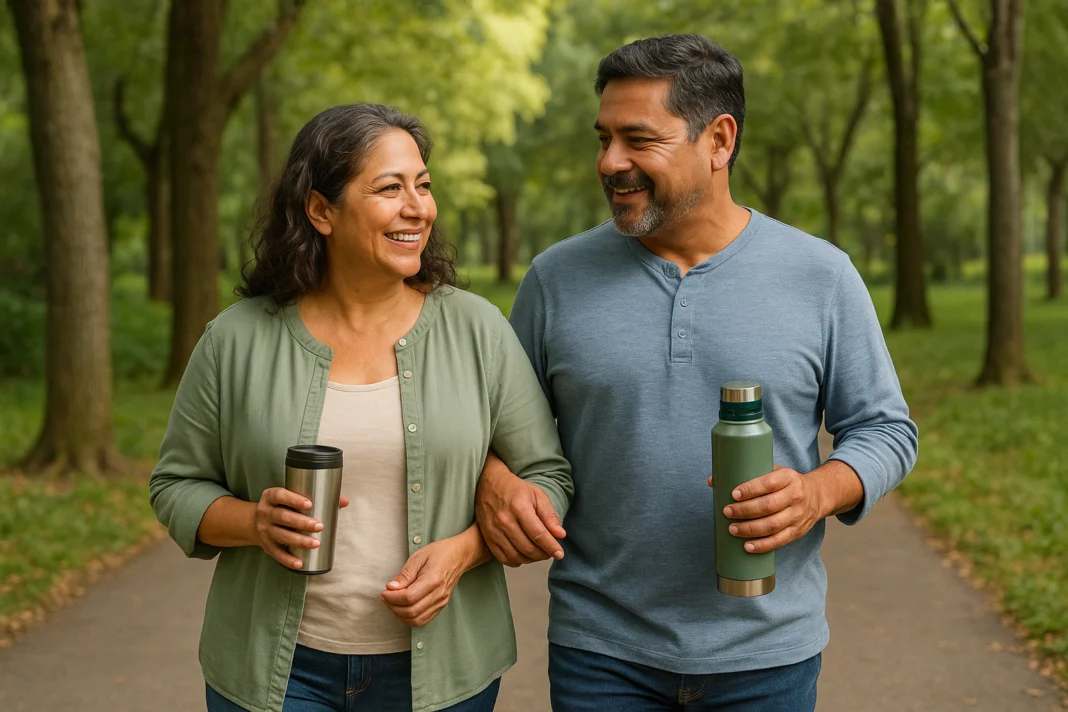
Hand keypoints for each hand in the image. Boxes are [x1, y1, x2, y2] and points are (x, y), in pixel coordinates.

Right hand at [251, 487, 349, 569]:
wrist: (255, 522)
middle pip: (282, 517)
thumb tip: (345, 501)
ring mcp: (264, 529)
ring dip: (299, 541)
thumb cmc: (283, 507)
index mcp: (271, 496)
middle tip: (320, 526)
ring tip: (316, 543)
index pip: (280, 496)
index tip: (310, 504)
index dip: (293, 500)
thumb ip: (319, 498)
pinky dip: (288, 559)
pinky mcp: (266, 545)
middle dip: (302, 522)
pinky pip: (277, 553)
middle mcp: (265, 512)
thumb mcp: (292, 498)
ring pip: (281, 535)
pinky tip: (300, 563)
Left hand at [380, 539, 466, 626]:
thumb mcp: (418, 557)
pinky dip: (409, 617)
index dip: (393, 598)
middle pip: (412, 611)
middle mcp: (439, 594)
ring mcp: (441, 602)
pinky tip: (403, 607)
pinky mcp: (441, 606)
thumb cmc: (438, 553)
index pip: (409, 597)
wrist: (458, 555)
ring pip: (417, 619)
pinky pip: (423, 620)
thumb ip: (405, 574)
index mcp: (433, 579)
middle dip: (394, 607)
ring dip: (400, 614)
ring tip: (393, 602)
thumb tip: (391, 588)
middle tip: (385, 597)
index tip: (384, 592)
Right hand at [475, 452, 564, 566]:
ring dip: (531, 559)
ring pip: (516, 556)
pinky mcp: (487, 537)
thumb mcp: (537, 495)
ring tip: (538, 553)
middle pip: (527, 547)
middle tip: (550, 552)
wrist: (488, 484)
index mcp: (519, 507)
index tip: (560, 554)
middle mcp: (504, 520)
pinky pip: (503, 558)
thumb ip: (549, 516)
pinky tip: (524, 555)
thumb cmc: (515, 489)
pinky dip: (516, 561)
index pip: (538, 534)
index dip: (551, 546)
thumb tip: (560, 535)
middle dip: (543, 554)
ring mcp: (493, 530)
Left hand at [708, 466, 823, 553]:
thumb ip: (746, 475)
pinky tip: (747, 546)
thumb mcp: (774, 472)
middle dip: (745, 510)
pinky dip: (762, 545)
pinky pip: (779, 541)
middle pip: (768, 506)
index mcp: (788, 478)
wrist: (818, 495)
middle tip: (727, 512)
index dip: (750, 489)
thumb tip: (713, 481)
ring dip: (750, 529)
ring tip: (732, 529)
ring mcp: (797, 515)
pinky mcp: (797, 531)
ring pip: (772, 525)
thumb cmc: (786, 483)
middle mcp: (795, 497)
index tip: (733, 494)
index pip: (768, 483)